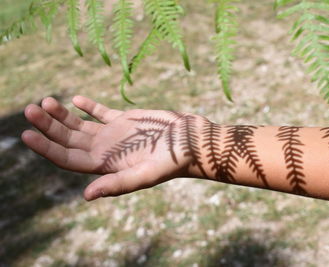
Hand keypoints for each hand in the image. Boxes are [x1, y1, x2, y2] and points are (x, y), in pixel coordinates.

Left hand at [22, 96, 204, 200]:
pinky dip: (87, 106)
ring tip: (45, 102)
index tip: (27, 133)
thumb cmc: (173, 160)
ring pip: (80, 125)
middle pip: (69, 140)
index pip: (68, 158)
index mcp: (107, 165)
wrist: (192, 142)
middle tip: (30, 109)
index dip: (46, 148)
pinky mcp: (126, 120)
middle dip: (48, 126)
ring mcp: (115, 134)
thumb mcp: (146, 174)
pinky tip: (74, 99)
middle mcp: (106, 150)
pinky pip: (101, 113)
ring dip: (62, 115)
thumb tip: (87, 196)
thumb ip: (118, 184)